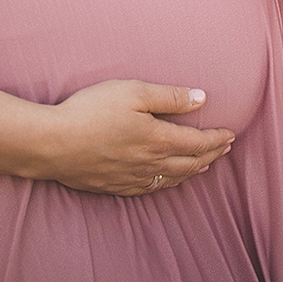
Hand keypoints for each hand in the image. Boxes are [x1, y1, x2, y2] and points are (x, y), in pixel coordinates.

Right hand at [37, 79, 232, 195]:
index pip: (198, 142)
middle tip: (225, 150)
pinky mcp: (113, 186)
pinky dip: (167, 185)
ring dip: (192, 172)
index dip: (218, 139)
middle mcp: (150, 164)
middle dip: (211, 156)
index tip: (231, 134)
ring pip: (172, 180)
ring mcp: (132, 178)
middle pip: (190, 164)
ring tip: (203, 167)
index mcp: (158, 139)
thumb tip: (202, 98)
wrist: (51, 144)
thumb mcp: (133, 92)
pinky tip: (165, 181)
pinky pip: (149, 190)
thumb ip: (170, 96)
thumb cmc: (90, 111)